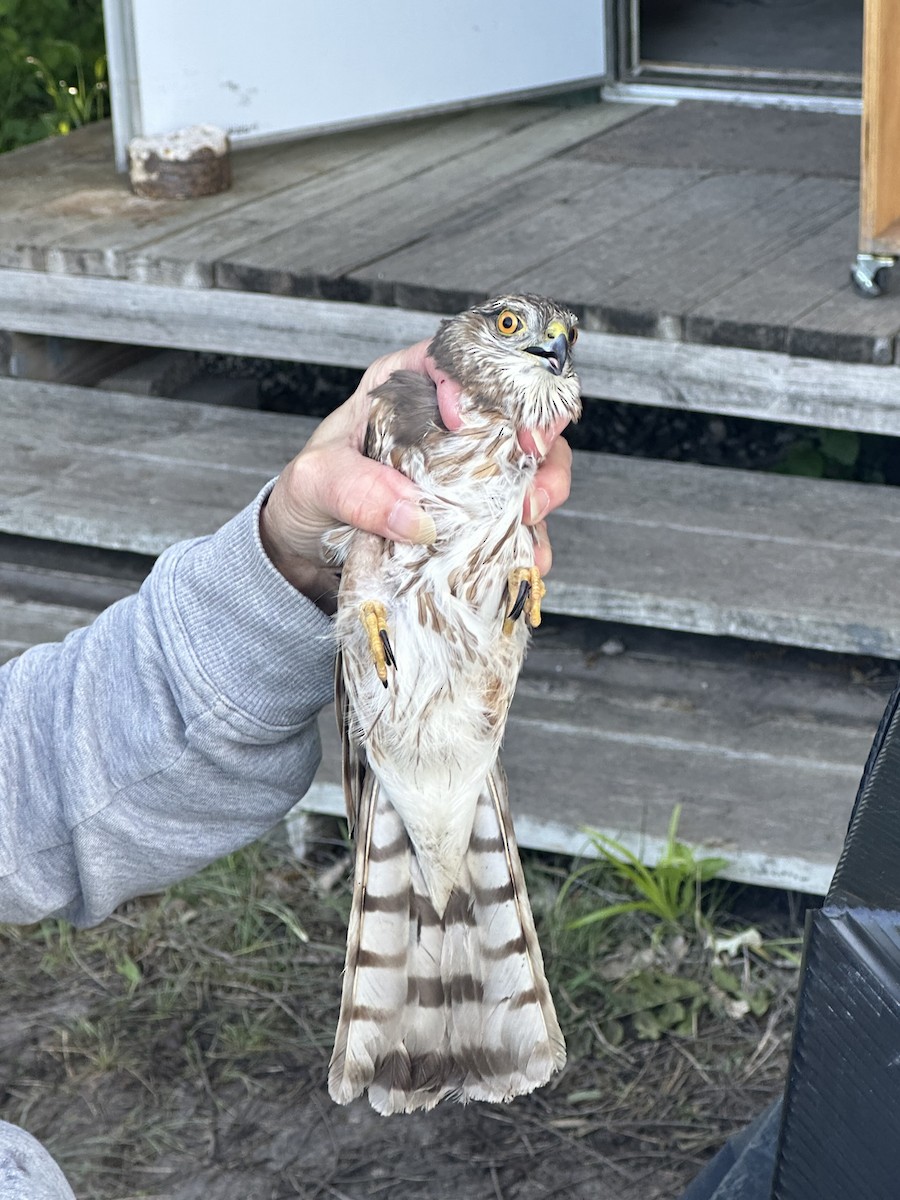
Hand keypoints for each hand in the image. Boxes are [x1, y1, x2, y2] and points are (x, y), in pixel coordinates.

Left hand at [260, 340, 572, 598]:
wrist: (305, 552)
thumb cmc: (307, 497)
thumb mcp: (315, 482)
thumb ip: (356, 490)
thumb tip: (414, 516)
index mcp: (404, 387)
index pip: (457, 359)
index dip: (477, 378)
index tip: (466, 421)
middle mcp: (446, 421)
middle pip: (516, 407)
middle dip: (538, 433)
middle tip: (532, 462)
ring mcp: (469, 469)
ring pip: (532, 462)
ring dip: (543, 487)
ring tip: (527, 517)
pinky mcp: (477, 514)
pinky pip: (519, 521)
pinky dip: (531, 539)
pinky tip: (526, 556)